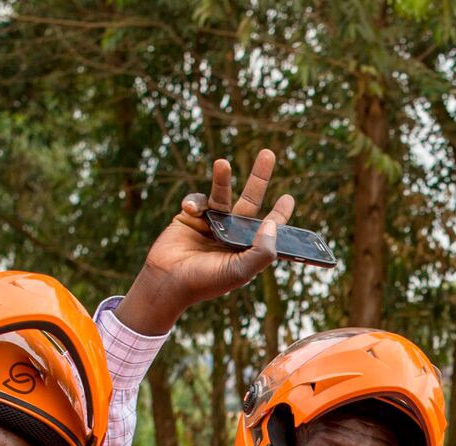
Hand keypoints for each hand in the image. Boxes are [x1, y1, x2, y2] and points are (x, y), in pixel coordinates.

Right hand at [116, 151, 296, 335]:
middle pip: (249, 200)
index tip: (288, 198)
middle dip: (259, 177)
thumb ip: (261, 251)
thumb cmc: (205, 281)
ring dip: (222, 178)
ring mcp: (211, 223)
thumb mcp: (240, 271)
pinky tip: (189, 212)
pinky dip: (194, 203)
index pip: (268, 227)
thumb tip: (273, 224)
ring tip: (223, 163)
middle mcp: (231, 233)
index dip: (279, 213)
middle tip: (268, 153)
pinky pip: (197, 201)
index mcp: (246, 247)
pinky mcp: (190, 217)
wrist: (167, 281)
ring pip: (222, 193)